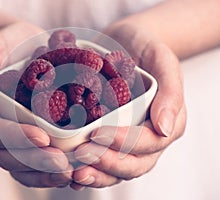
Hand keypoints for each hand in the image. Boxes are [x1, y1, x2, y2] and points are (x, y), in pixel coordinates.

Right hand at [0, 22, 72, 187]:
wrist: (22, 47)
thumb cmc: (3, 47)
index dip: (17, 138)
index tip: (43, 138)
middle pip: (7, 156)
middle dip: (35, 161)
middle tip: (62, 163)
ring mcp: (6, 139)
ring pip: (20, 166)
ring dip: (44, 173)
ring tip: (69, 173)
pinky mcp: (24, 140)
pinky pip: (32, 164)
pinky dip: (49, 172)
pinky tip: (69, 173)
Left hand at [70, 23, 186, 189]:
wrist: (122, 43)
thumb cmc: (144, 48)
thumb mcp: (162, 59)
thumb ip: (170, 91)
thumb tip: (164, 128)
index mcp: (166, 123)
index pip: (149, 142)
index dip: (124, 142)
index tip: (96, 133)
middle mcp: (147, 138)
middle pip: (132, 164)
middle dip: (107, 163)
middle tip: (81, 155)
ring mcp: (127, 141)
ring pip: (116, 169)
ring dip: (96, 174)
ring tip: (74, 173)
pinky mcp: (108, 138)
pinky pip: (101, 160)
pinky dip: (88, 169)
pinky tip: (70, 173)